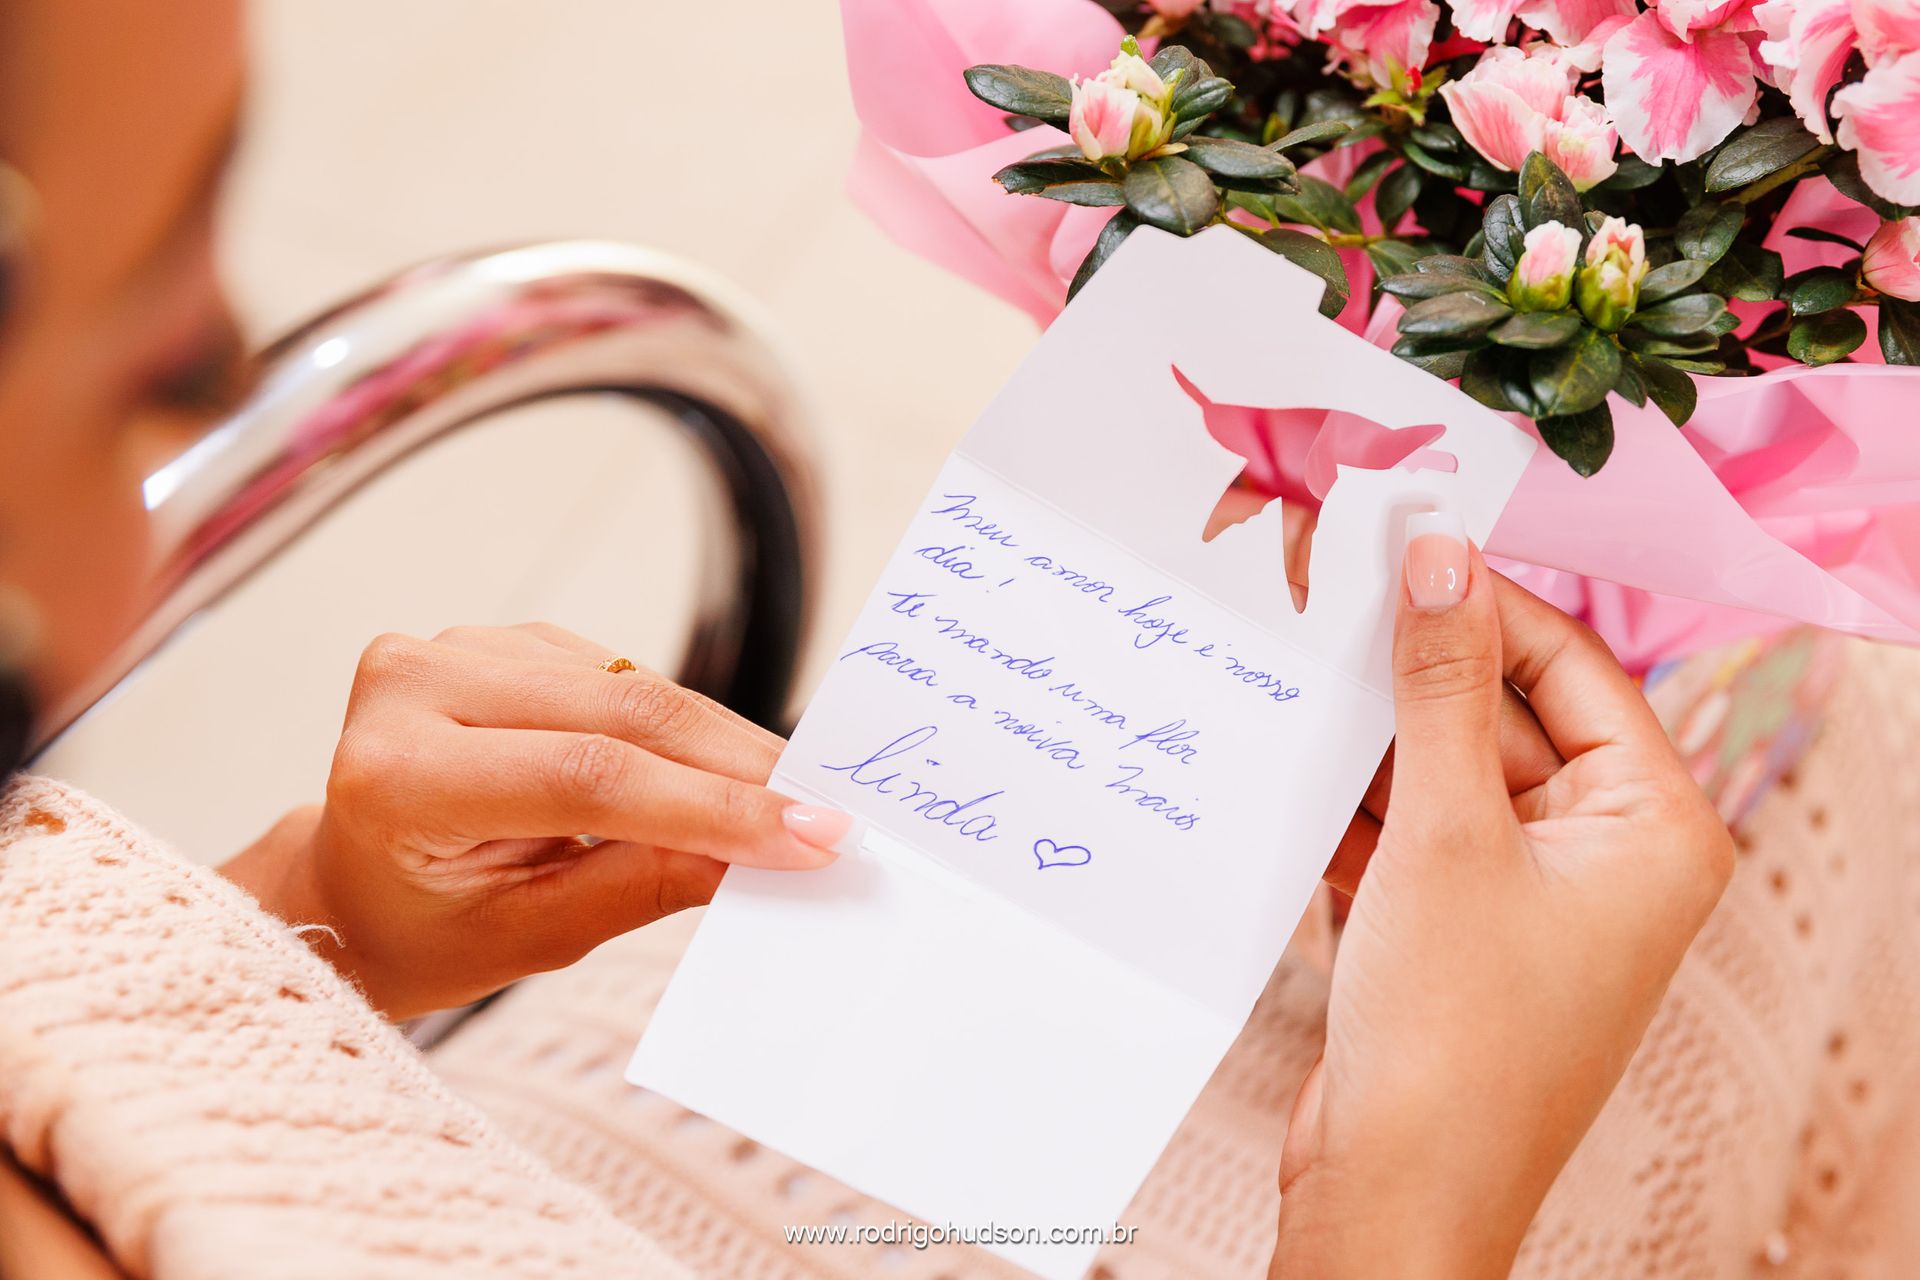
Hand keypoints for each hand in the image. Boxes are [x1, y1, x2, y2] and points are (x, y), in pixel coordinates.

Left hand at [223, 623, 846, 1019]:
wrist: (348, 890)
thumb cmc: (423, 931)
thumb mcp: (533, 936)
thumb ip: (647, 883)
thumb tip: (768, 851)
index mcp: (399, 775)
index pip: (589, 778)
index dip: (712, 808)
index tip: (810, 838)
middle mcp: (413, 687)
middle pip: (621, 715)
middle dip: (738, 770)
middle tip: (827, 813)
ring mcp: (452, 647)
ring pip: (633, 685)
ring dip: (722, 744)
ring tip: (790, 798)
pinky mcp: (496, 638)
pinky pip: (620, 674)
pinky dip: (681, 725)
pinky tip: (721, 767)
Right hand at [1273, 515, 1733, 1277]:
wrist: (1393, 1191)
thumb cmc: (1454, 1034)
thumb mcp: (1445, 831)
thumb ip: (1442, 688)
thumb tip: (1442, 559)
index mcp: (1654, 826)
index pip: (1573, 666)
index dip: (1485, 604)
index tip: (1402, 550)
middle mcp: (1607, 856)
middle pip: (1503, 717)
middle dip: (1411, 682)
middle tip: (1322, 614)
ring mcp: (1533, 898)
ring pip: (1446, 776)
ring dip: (1373, 749)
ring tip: (1290, 695)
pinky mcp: (1465, 933)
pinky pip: (1415, 835)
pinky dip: (1358, 814)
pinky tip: (1290, 784)